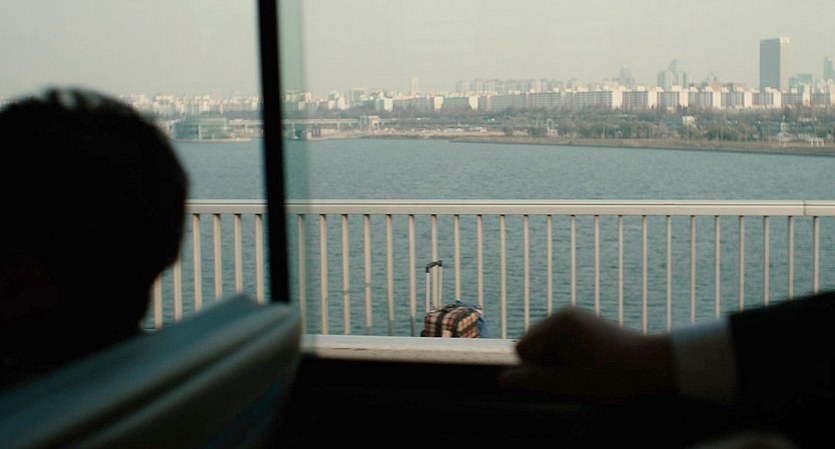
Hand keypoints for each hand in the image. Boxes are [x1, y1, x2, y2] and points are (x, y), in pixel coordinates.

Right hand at [499, 306, 675, 402]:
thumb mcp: (571, 385)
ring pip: (548, 344)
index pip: (522, 349)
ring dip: (560, 360)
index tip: (567, 376)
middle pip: (534, 344)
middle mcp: (563, 313)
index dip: (538, 370)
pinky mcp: (585, 321)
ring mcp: (575, 315)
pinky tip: (592, 362)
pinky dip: (570, 354)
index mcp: (557, 324)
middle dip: (548, 363)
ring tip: (588, 369)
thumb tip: (502, 380)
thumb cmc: (613, 377)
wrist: (656, 364)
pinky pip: (562, 340)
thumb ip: (533, 382)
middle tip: (580, 375)